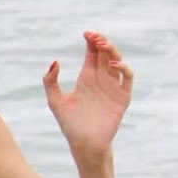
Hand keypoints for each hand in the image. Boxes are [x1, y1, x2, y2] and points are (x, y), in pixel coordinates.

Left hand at [42, 30, 132, 156]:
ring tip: (102, 45)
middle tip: (94, 37)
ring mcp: (113, 87)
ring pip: (117, 61)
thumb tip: (55, 61)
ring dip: (112, 50)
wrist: (84, 144)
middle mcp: (101, 79)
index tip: (86, 33)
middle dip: (102, 42)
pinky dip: (124, 68)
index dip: (92, 40)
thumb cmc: (70, 125)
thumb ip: (50, 82)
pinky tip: (113, 64)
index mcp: (87, 77)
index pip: (92, 53)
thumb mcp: (55, 101)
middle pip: (105, 53)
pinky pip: (128, 78)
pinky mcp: (122, 97)